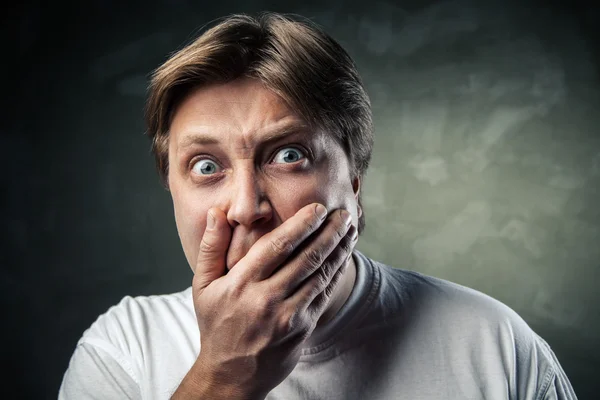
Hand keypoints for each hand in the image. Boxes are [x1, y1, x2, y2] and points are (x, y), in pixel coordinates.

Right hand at [192, 203, 356, 397]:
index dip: (302, 224)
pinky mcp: (303, 328)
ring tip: (349, 231)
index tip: (318, 208)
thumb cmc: (217, 324)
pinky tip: (344, 257)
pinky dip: (337, 272)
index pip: (277, 246)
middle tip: (342, 214)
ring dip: (339, 250)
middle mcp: (267, 298)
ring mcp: (288, 315)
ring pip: (321, 275)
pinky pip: (324, 294)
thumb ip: (211, 247)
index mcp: (242, 283)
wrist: (232, 374)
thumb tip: (216, 213)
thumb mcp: (203, 286)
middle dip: (329, 232)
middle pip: (306, 258)